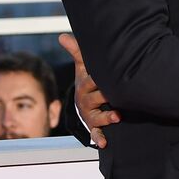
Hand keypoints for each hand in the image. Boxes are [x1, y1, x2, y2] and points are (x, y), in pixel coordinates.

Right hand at [59, 33, 119, 148]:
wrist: (86, 99)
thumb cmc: (88, 79)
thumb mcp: (84, 65)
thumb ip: (76, 51)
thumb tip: (61, 35)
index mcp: (85, 85)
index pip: (90, 82)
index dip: (96, 79)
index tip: (102, 77)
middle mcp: (86, 100)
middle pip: (94, 99)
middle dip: (104, 97)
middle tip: (113, 95)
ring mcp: (90, 114)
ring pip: (96, 117)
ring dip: (106, 117)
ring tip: (117, 116)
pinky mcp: (95, 125)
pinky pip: (95, 133)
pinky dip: (99, 138)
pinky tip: (104, 143)